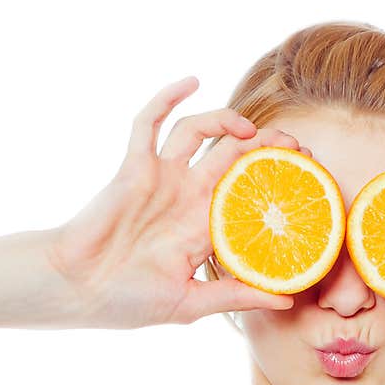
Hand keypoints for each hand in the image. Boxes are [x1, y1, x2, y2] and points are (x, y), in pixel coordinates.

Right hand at [46, 76, 304, 328]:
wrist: (76, 289)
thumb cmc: (127, 301)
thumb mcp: (189, 304)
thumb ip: (235, 297)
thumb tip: (288, 299)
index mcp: (204, 227)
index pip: (250, 193)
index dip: (278, 180)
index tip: (307, 174)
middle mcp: (187, 197)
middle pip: (234, 157)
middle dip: (265, 147)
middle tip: (294, 146)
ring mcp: (161, 179)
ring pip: (200, 133)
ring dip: (226, 121)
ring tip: (250, 128)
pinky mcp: (134, 167)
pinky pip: (149, 123)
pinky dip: (167, 97)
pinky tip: (191, 81)